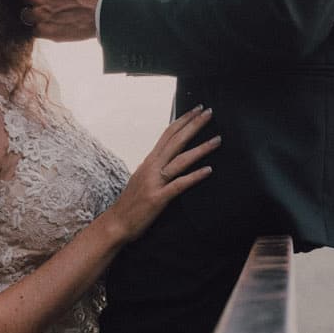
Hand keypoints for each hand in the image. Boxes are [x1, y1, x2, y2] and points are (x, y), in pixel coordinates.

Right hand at [100, 107, 219, 244]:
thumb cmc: (132, 202)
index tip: (197, 109)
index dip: (183, 120)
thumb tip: (168, 154)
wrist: (115, 223)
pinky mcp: (158, 198)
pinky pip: (179, 185)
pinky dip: (194, 176)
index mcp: (149, 161)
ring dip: (200, 149)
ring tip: (218, 140)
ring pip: (180, 160)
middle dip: (193, 125)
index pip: (168, 134)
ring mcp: (154, 182)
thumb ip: (155, 165)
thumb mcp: (142, 177)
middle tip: (209, 112)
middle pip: (176, 141)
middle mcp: (151, 167)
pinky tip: (209, 170)